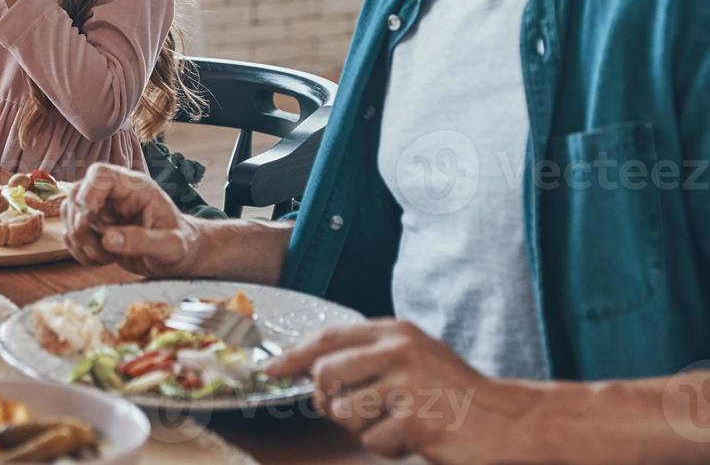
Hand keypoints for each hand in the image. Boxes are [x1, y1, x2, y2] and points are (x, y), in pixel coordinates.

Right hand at [61, 164, 204, 276]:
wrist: (179, 257)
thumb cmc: (181, 246)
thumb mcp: (170, 246)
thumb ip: (142, 241)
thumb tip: (108, 239)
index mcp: (134, 187)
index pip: (99, 174)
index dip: (87, 194)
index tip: (90, 221)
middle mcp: (114, 194)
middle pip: (76, 193)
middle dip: (80, 225)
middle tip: (102, 248)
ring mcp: (102, 210)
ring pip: (70, 214)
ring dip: (80, 241)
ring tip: (107, 256)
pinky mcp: (95, 228)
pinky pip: (72, 234)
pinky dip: (80, 251)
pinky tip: (103, 259)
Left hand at [264, 319, 528, 462]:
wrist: (510, 419)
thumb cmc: (455, 392)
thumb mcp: (412, 357)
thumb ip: (367, 358)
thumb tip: (309, 371)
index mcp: (395, 332)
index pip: (327, 337)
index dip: (292, 356)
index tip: (270, 369)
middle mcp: (399, 351)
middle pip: (325, 374)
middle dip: (329, 400)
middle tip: (355, 410)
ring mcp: (409, 384)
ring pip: (344, 411)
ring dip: (362, 427)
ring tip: (395, 422)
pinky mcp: (418, 420)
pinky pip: (374, 442)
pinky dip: (389, 448)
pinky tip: (414, 437)